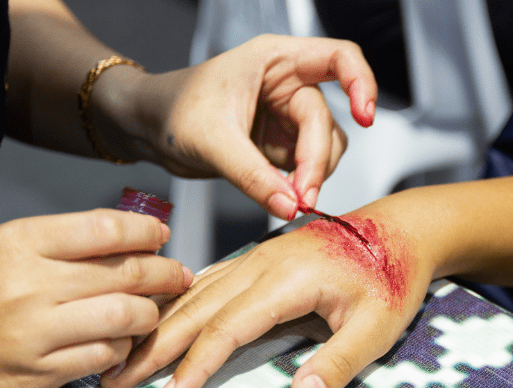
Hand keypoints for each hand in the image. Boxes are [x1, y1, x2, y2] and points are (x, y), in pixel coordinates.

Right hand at [0, 210, 192, 387]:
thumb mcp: (2, 246)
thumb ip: (62, 240)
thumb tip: (128, 235)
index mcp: (19, 243)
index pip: (104, 228)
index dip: (145, 231)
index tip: (161, 235)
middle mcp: (29, 284)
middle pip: (125, 273)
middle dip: (164, 273)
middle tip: (178, 274)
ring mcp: (34, 331)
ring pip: (124, 316)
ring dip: (149, 313)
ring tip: (151, 309)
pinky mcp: (38, 371)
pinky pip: (104, 356)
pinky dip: (122, 347)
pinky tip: (120, 339)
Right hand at [100, 211, 430, 387]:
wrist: (401, 228)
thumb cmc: (392, 274)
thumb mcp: (378, 325)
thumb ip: (339, 361)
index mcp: (288, 278)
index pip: (227, 327)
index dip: (194, 365)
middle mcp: (264, 262)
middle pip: (196, 307)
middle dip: (153, 345)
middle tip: (115, 377)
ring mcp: (260, 255)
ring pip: (196, 289)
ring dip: (158, 321)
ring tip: (124, 350)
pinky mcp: (262, 256)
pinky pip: (210, 277)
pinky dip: (179, 298)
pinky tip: (162, 312)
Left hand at [106, 35, 377, 219]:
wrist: (148, 129)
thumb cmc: (172, 111)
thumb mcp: (211, 140)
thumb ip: (253, 175)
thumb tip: (289, 205)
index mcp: (275, 60)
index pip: (339, 57)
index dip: (362, 83)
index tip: (364, 117)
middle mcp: (288, 83)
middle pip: (327, 120)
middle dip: (316, 161)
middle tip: (302, 198)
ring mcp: (287, 116)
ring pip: (324, 147)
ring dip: (313, 175)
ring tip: (290, 199)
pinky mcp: (281, 144)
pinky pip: (307, 165)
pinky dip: (301, 184)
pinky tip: (282, 196)